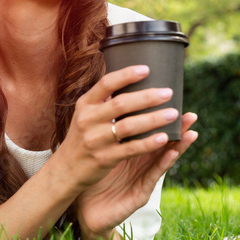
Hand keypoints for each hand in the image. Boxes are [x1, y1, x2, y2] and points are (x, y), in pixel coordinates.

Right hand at [52, 65, 184, 195]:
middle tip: (168, 92)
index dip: (126, 75)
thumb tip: (130, 79)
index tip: (147, 69)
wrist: (66, 170)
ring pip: (128, 126)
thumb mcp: (85, 115)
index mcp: (85, 104)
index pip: (106, 84)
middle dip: (147, 97)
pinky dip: (148, 143)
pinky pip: (130, 149)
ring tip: (173, 114)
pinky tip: (164, 137)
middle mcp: (88, 120)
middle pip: (121, 104)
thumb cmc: (82, 137)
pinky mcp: (104, 158)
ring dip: (153, 119)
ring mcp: (95, 140)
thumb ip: (103, 101)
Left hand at [75, 111, 197, 239]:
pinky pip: (153, 175)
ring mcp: (142, 177)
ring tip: (191, 133)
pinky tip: (172, 152)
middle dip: (178, 129)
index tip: (172, 102)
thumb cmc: (92, 178)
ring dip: (179, 146)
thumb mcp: (100, 151)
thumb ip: (108, 131)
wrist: (85, 210)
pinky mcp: (140, 193)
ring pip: (163, 158)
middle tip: (191, 115)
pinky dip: (163, 163)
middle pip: (163, 142)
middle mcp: (141, 163)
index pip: (150, 131)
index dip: (161, 117)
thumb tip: (105, 100)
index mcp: (132, 149)